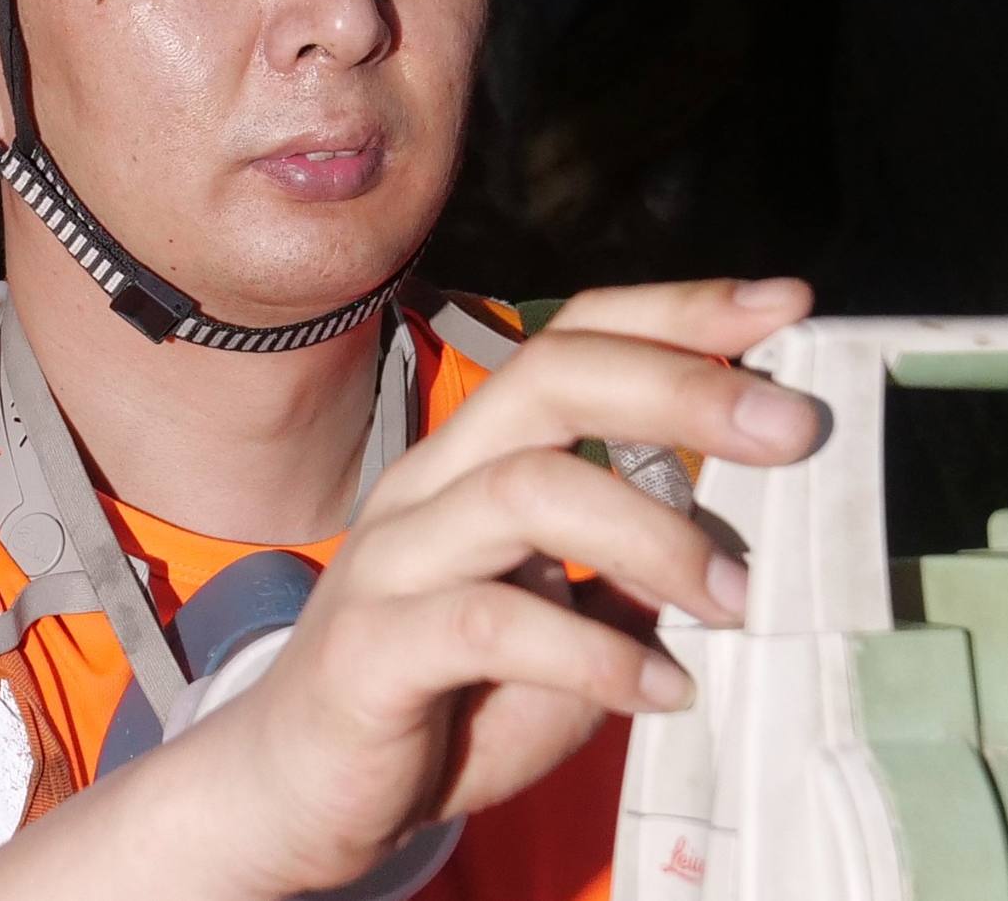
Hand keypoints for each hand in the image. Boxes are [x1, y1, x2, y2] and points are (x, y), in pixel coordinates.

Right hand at [204, 276, 818, 896]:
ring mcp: (394, 556)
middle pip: (548, 380)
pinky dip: (594, 653)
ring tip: (736, 600)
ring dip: (652, 536)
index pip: (568, 345)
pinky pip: (488, 623)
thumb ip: (623, 573)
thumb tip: (736, 535)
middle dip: (678, 385)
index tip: (782, 305)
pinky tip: (659, 690)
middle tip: (793, 426)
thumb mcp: (556, 623)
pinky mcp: (373, 645)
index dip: (673, 315)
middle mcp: (430, 482)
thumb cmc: (443, 693)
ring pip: (525, 487)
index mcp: (473, 458)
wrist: (299, 786)